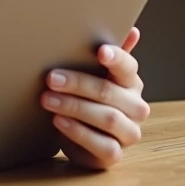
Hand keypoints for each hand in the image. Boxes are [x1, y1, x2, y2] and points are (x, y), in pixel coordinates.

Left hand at [40, 27, 148, 169]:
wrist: (82, 136)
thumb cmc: (89, 98)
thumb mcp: (95, 75)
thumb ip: (111, 54)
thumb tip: (133, 31)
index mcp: (131, 82)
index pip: (129, 67)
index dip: (117, 58)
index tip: (100, 51)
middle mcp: (136, 107)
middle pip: (110, 93)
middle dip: (79, 84)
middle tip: (51, 78)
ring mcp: (129, 132)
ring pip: (108, 118)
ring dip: (74, 107)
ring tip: (48, 99)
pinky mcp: (115, 154)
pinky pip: (103, 145)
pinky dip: (79, 132)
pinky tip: (59, 122)